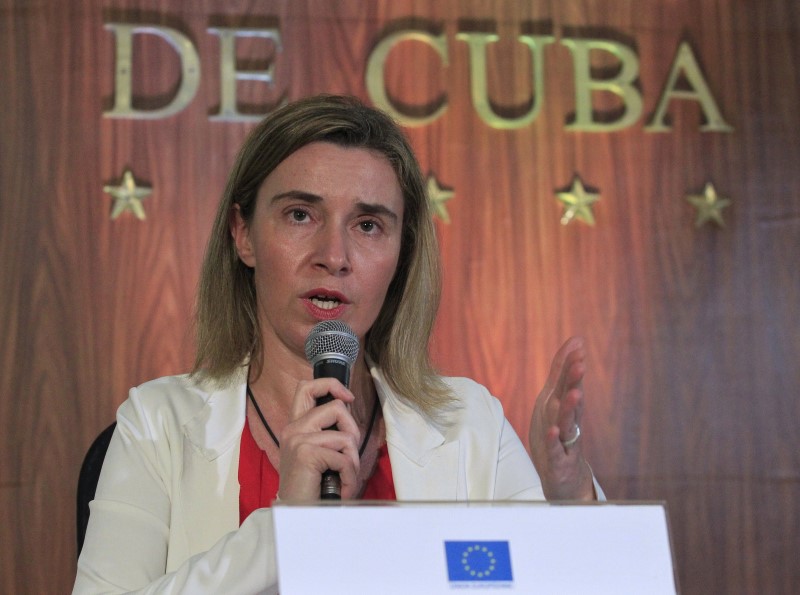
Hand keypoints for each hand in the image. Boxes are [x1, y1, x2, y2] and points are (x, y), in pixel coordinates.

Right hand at [277, 378, 361, 500]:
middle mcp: (293, 429)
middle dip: (352, 430)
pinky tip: (342, 488)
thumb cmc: (311, 487)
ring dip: (352, 460)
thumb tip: (347, 411)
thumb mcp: (317, 453)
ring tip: (344, 477)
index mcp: (295, 426)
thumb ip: (326, 431)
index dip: (331, 385)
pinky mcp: (307, 453)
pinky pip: (344, 458)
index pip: (306, 387)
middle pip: (336, 407)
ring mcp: (298, 440)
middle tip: (348, 454)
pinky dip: (350, 476)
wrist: (296, 513)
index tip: (347, 398)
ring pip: (345, 436)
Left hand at [529, 337, 594, 499]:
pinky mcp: (558, 461)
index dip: (571, 366)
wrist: (565, 479)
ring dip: (570, 408)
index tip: (578, 346)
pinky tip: (551, 431)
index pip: (569, 384)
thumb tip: (576, 341)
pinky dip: (553, 440)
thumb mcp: (556, 400)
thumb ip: (562, 372)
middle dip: (575, 382)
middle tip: (580, 364)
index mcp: (566, 408)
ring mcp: (565, 442)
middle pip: (571, 400)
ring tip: (574, 393)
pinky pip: (555, 449)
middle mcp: (568, 422)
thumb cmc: (559, 434)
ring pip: (567, 423)